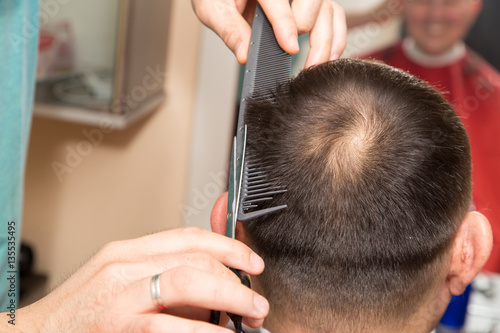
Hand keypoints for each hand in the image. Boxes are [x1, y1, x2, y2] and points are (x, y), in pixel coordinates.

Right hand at [11, 228, 268, 331]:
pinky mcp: (118, 329)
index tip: (252, 262)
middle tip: (255, 303)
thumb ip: (163, 270)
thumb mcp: (119, 282)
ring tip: (249, 318)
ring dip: (231, 301)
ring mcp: (118, 299)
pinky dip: (205, 332)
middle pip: (195, 258)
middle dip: (235, 281)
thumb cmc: (80, 317)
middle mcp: (121, 268)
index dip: (229, 247)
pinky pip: (172, 327)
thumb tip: (213, 268)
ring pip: (189, 283)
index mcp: (125, 253)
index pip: (188, 236)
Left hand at [192, 0, 346, 67]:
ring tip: (314, 65)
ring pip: (328, 9)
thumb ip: (229, 29)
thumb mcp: (213, 8)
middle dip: (310, 30)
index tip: (290, 48)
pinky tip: (327, 56)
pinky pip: (334, 15)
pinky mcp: (314, 2)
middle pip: (314, 0)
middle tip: (297, 56)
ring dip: (326, 40)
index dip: (286, 24)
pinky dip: (335, 37)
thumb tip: (244, 54)